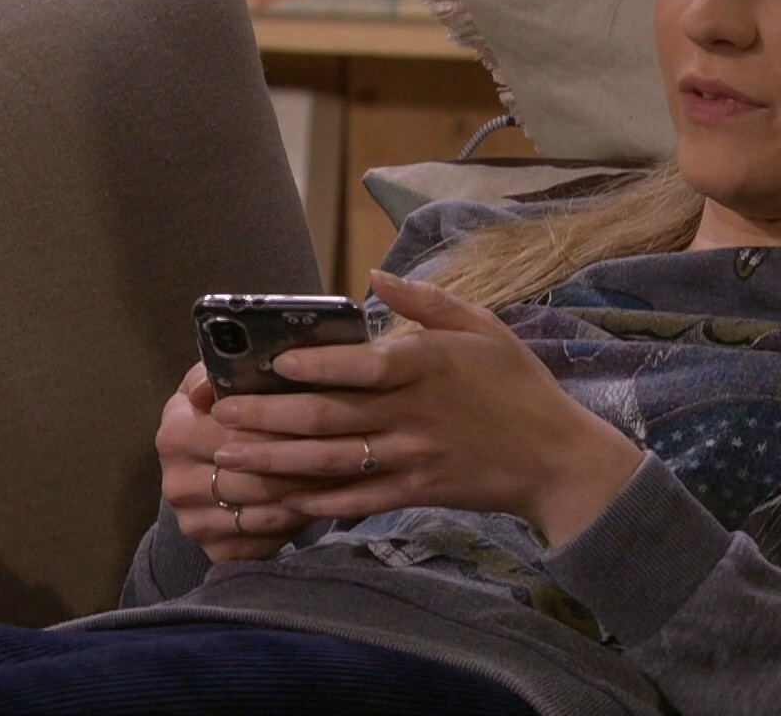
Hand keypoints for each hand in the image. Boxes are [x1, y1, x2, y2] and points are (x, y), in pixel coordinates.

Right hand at [153, 362, 334, 562]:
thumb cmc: (217, 416)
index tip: (318, 415)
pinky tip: (317, 504)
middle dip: (300, 465)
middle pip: (253, 478)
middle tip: (342, 451)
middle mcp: (177, 485)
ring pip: (263, 513)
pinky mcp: (214, 552)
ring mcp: (193, 524)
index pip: (235, 434)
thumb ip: (214, 373)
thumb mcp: (211, 383)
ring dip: (305, 497)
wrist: (202, 469)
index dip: (278, 426)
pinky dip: (293, 527)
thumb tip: (209, 386)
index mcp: (173, 437)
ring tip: (340, 476)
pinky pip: (262, 544)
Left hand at [209, 270, 643, 546]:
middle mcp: (414, 413)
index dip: (315, 366)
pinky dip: (317, 502)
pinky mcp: (415, 491)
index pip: (362, 367)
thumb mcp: (483, 326)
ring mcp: (412, 456)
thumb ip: (426, 301)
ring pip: (332, 462)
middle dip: (269, 418)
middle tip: (223, 415)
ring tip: (230, 456)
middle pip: (331, 418)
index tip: (274, 363)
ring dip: (276, 461)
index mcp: (428, 365)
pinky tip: (280, 497)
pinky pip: (357, 499)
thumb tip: (373, 277)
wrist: (557, 458)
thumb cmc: (517, 385)